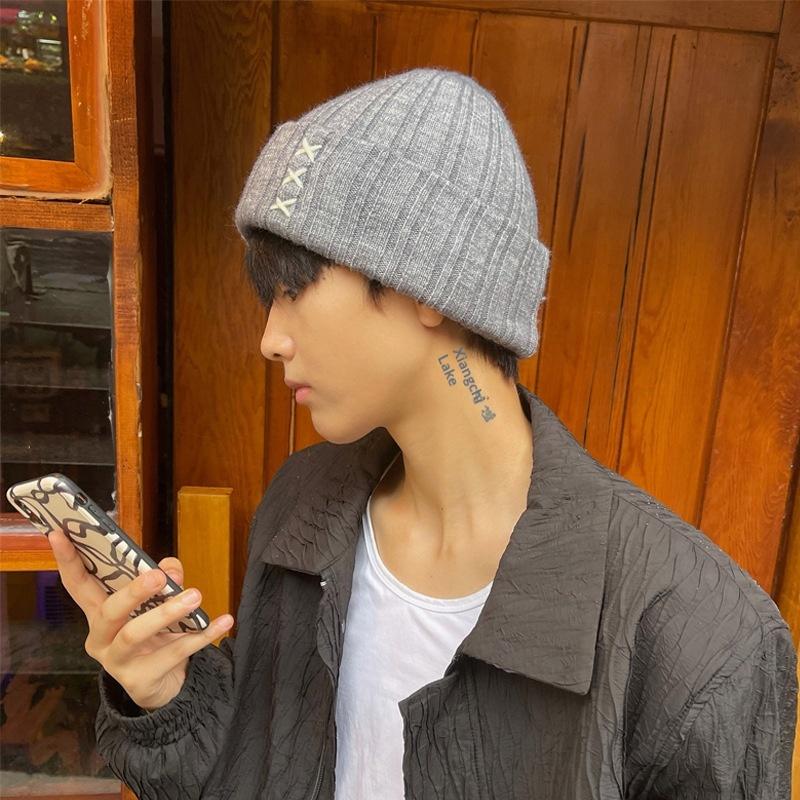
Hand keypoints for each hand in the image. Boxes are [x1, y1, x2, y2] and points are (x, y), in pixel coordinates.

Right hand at [48, 526, 233, 710]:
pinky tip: (224, 620)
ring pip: (136, 634)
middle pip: (108, 612)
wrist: (164, 686)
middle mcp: (101, 638)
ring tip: (194, 596)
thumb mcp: (158, 605)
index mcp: (99, 614)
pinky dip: (203, 635)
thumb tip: (170, 568)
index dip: (67, 560)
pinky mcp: (141, 680)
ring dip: (166, 613)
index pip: (78, 585)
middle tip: (156, 576)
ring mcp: (118, 663)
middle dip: (132, 592)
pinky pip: (175, 653)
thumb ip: (165, 581)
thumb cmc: (156, 635)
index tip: (58, 532)